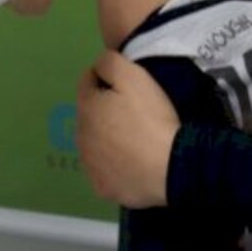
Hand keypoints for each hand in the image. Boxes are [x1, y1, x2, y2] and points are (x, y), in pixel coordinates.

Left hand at [75, 50, 178, 207]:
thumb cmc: (152, 117)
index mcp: (86, 107)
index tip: (128, 86)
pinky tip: (133, 163)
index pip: (86, 82)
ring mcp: (90, 166)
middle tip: (134, 113)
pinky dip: (114, 165)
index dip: (106, 78)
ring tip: (135, 139)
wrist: (171, 165)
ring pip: (94, 143)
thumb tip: (97, 66)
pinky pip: (104, 171)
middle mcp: (80, 137)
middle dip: (104, 109)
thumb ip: (109, 62)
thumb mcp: (134, 76)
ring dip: (107, 138)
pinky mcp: (102, 188)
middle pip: (89, 114)